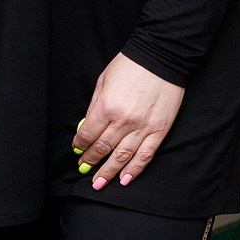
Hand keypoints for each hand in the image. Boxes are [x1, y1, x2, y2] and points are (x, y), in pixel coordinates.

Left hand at [75, 53, 183, 188]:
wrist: (162, 57)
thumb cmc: (130, 65)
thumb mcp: (103, 81)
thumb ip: (95, 106)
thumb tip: (87, 127)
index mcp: (107, 107)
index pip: (88, 134)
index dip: (81, 145)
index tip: (77, 149)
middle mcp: (123, 121)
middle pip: (103, 148)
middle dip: (91, 161)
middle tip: (84, 169)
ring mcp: (143, 127)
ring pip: (122, 156)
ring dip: (109, 172)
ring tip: (99, 183)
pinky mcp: (159, 130)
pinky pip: (145, 155)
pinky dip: (134, 169)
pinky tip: (125, 179)